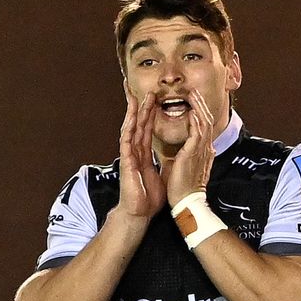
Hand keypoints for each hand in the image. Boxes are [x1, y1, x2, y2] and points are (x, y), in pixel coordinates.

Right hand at [117, 88, 165, 218]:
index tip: (152, 98)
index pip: (147, 128)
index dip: (149, 113)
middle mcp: (135, 151)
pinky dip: (129, 129)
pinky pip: (127, 141)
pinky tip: (130, 118)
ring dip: (134, 112)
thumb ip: (164, 161)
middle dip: (140, 106)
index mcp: (144, 153)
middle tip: (143, 88)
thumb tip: (173, 155)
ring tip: (137, 96)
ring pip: (131, 128)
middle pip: (138, 123)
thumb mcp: (161, 174)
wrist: (140, 212)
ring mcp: (129, 155)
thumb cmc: (149, 196)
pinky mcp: (126, 161)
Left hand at [166, 89, 215, 205]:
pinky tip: (192, 111)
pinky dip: (196, 121)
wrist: (185, 202)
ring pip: (204, 123)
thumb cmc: (183, 187)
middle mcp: (205, 149)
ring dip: (199, 107)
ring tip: (193, 94)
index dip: (199, 111)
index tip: (194, 100)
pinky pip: (197, 134)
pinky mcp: (193, 155)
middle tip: (195, 91)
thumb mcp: (185, 165)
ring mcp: (201, 151)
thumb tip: (187, 147)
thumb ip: (188, 154)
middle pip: (207, 120)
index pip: (203, 126)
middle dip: (201, 104)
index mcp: (202, 151)